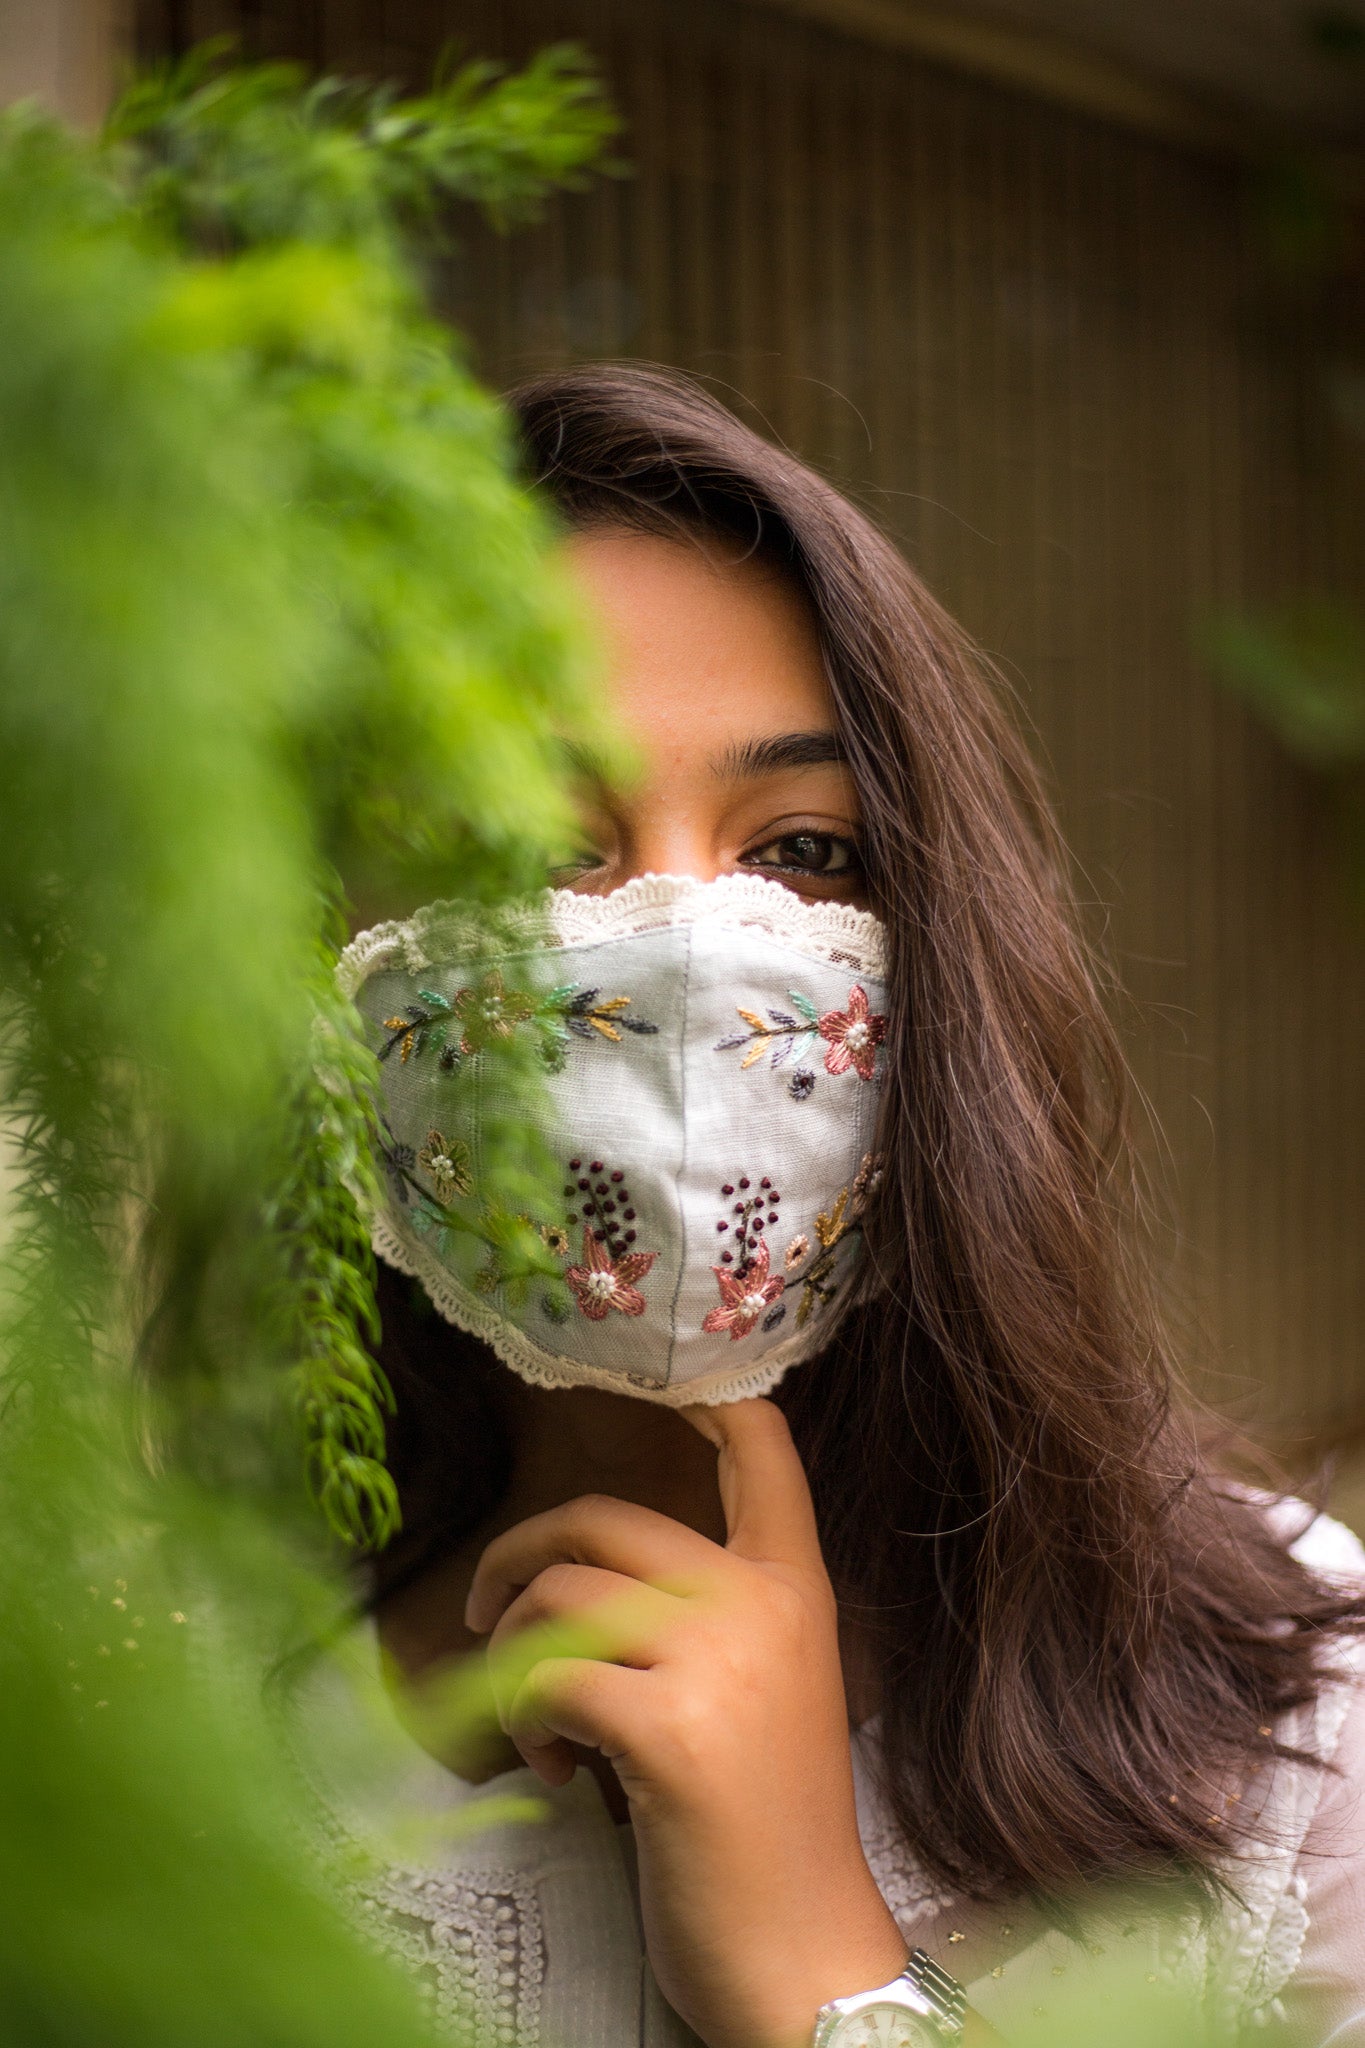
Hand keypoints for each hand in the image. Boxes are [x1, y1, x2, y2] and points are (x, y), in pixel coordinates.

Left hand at [464, 1397, 908, 2047]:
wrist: (807, 1956)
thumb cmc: (771, 1833)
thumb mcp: (769, 1694)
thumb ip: (708, 1620)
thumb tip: (581, 1584)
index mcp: (795, 1590)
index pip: (762, 1452)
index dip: (707, 1397)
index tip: (662, 1382)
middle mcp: (760, 1604)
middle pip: (603, 1515)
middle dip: (518, 1555)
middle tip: (488, 1616)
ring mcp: (717, 1660)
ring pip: (558, 1596)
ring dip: (517, 1662)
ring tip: (548, 1734)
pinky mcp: (667, 1729)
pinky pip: (545, 1678)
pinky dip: (525, 1721)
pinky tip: (561, 1772)